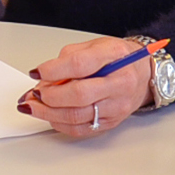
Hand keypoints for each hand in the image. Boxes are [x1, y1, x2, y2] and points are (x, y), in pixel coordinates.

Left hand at [18, 37, 152, 138]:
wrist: (143, 74)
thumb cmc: (117, 58)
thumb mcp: (93, 46)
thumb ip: (67, 59)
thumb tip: (44, 78)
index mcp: (114, 56)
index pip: (80, 65)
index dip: (53, 70)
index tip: (36, 72)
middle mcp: (119, 83)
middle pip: (78, 95)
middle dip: (49, 97)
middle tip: (31, 95)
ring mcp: (116, 106)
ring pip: (77, 116)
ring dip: (48, 113)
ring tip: (32, 107)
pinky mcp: (111, 122)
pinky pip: (82, 128)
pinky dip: (60, 124)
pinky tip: (49, 116)